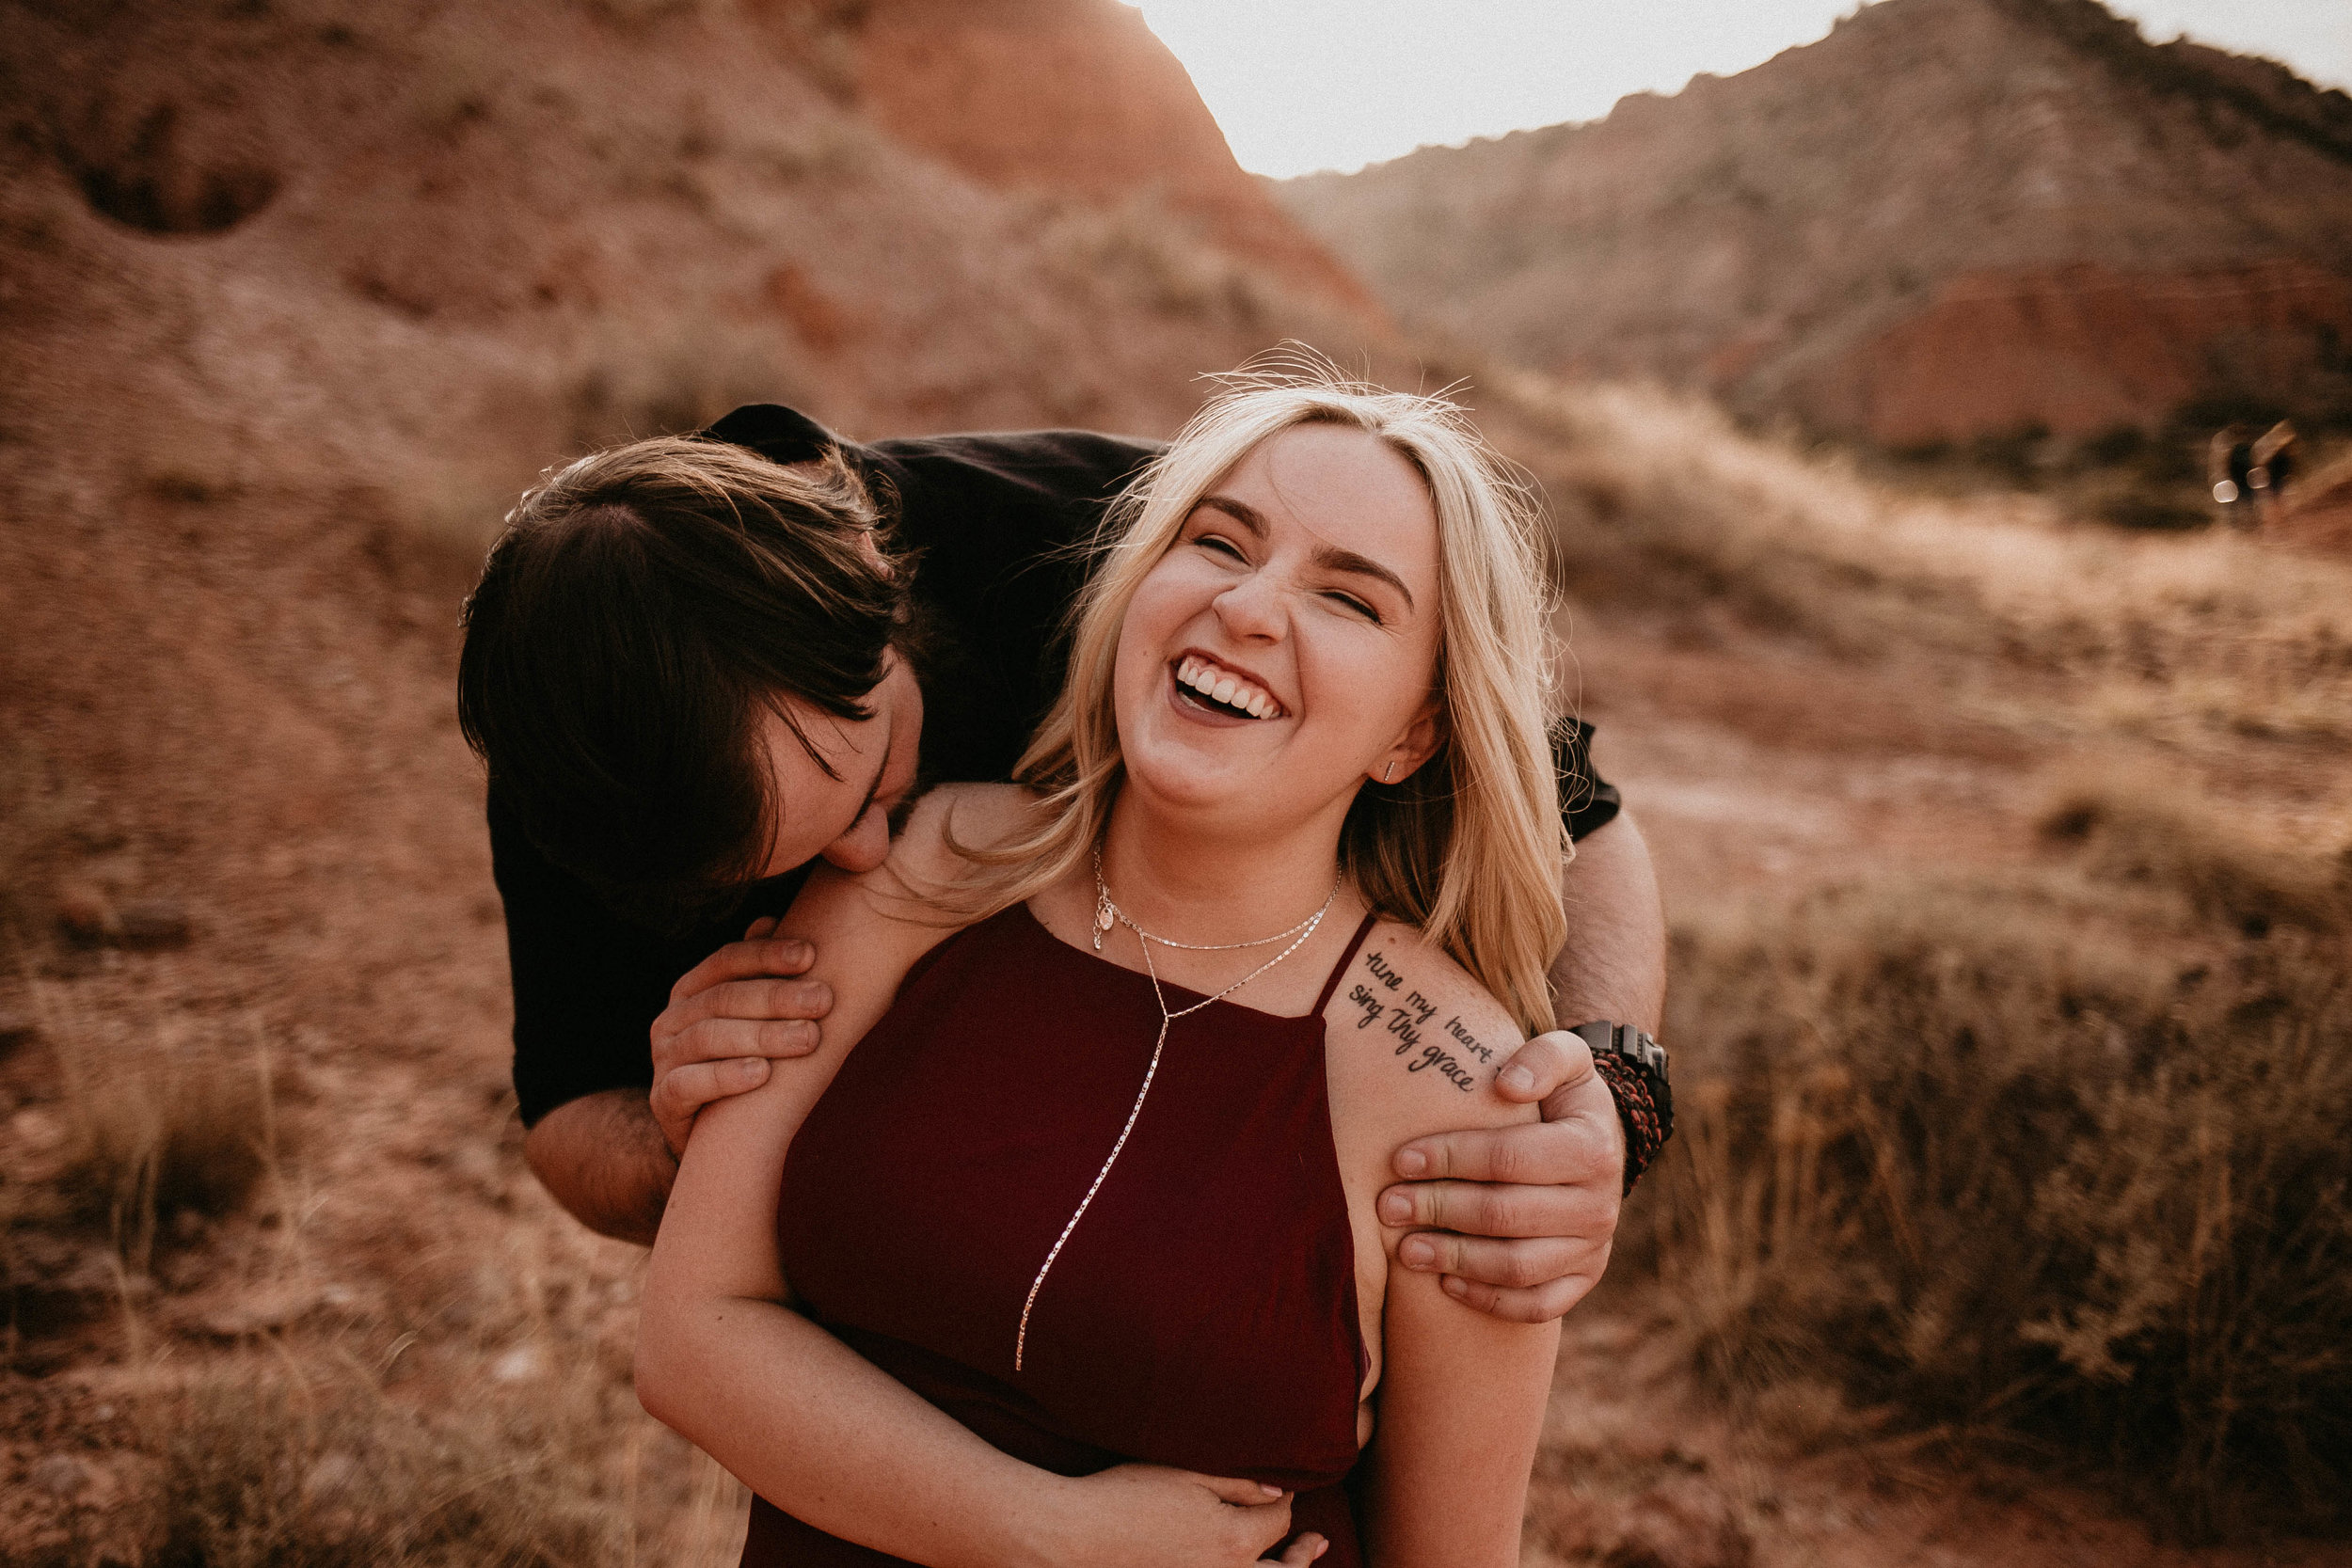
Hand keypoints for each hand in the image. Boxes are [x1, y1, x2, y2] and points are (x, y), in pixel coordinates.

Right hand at [648, 916, 833, 1154]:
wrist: (707, 1132)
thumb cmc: (740, 1061)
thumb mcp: (749, 1017)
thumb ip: (758, 973)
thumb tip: (770, 922)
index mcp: (691, 990)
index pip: (726, 960)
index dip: (766, 955)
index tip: (811, 955)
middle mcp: (671, 1019)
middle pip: (722, 998)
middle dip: (777, 997)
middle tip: (823, 1000)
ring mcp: (663, 1059)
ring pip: (708, 1038)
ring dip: (762, 1036)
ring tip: (807, 1039)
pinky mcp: (663, 1100)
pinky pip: (689, 1084)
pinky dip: (726, 1077)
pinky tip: (762, 1074)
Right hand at [1049, 1465, 1321, 1566]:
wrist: (1076, 1536)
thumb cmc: (1128, 1496)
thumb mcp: (1187, 1474)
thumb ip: (1239, 1483)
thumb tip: (1281, 1493)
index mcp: (1234, 1542)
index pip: (1279, 1521)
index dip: (1286, 1499)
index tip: (1282, 1483)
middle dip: (1303, 1555)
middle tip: (1316, 1542)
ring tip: (1298, 1561)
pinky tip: (1242, 1565)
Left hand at [1377, 1028, 1624, 1322]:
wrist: (1599, 1140)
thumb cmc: (1561, 1096)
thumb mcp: (1566, 1058)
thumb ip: (1542, 1057)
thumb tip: (1507, 1086)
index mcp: (1592, 1148)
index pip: (1508, 1159)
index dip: (1450, 1159)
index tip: (1400, 1159)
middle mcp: (1599, 1205)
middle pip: (1505, 1215)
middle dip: (1438, 1210)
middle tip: (1387, 1207)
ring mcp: (1594, 1248)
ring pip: (1518, 1267)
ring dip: (1455, 1260)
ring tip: (1405, 1250)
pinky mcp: (1584, 1278)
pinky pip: (1538, 1305)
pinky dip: (1491, 1301)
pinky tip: (1447, 1284)